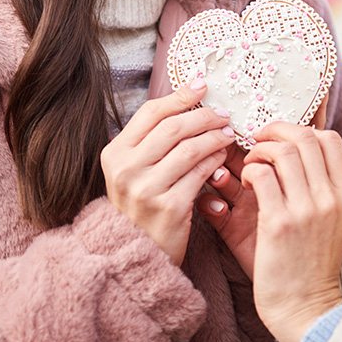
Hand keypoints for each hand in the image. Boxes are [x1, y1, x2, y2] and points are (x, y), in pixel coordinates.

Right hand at [101, 79, 234, 265]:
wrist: (137, 254)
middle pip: (172, 127)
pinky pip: (199, 174)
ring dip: (213, 137)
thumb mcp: (132, 172)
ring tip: (227, 133)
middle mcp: (125, 169)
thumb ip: (150, 142)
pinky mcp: (168, 207)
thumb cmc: (140, 208)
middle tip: (223, 113)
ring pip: (189, 149)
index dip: (178, 96)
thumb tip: (185, 103)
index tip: (201, 86)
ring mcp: (146, 189)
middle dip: (203, 116)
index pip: (150, 113)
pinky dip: (215, 162)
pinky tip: (222, 158)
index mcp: (114, 154)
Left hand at [196, 97, 332, 277]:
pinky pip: (260, 174)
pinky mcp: (280, 222)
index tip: (279, 137)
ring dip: (258, 151)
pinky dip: (247, 170)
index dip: (299, 129)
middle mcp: (331, 198)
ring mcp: (308, 209)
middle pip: (305, 137)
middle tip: (257, 141)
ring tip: (250, 166)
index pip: (329, 140)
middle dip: (275, 131)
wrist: (305, 309)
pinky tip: (244, 183)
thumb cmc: (309, 265)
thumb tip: (290, 152)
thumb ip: (316, 188)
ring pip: (282, 151)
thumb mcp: (328, 223)